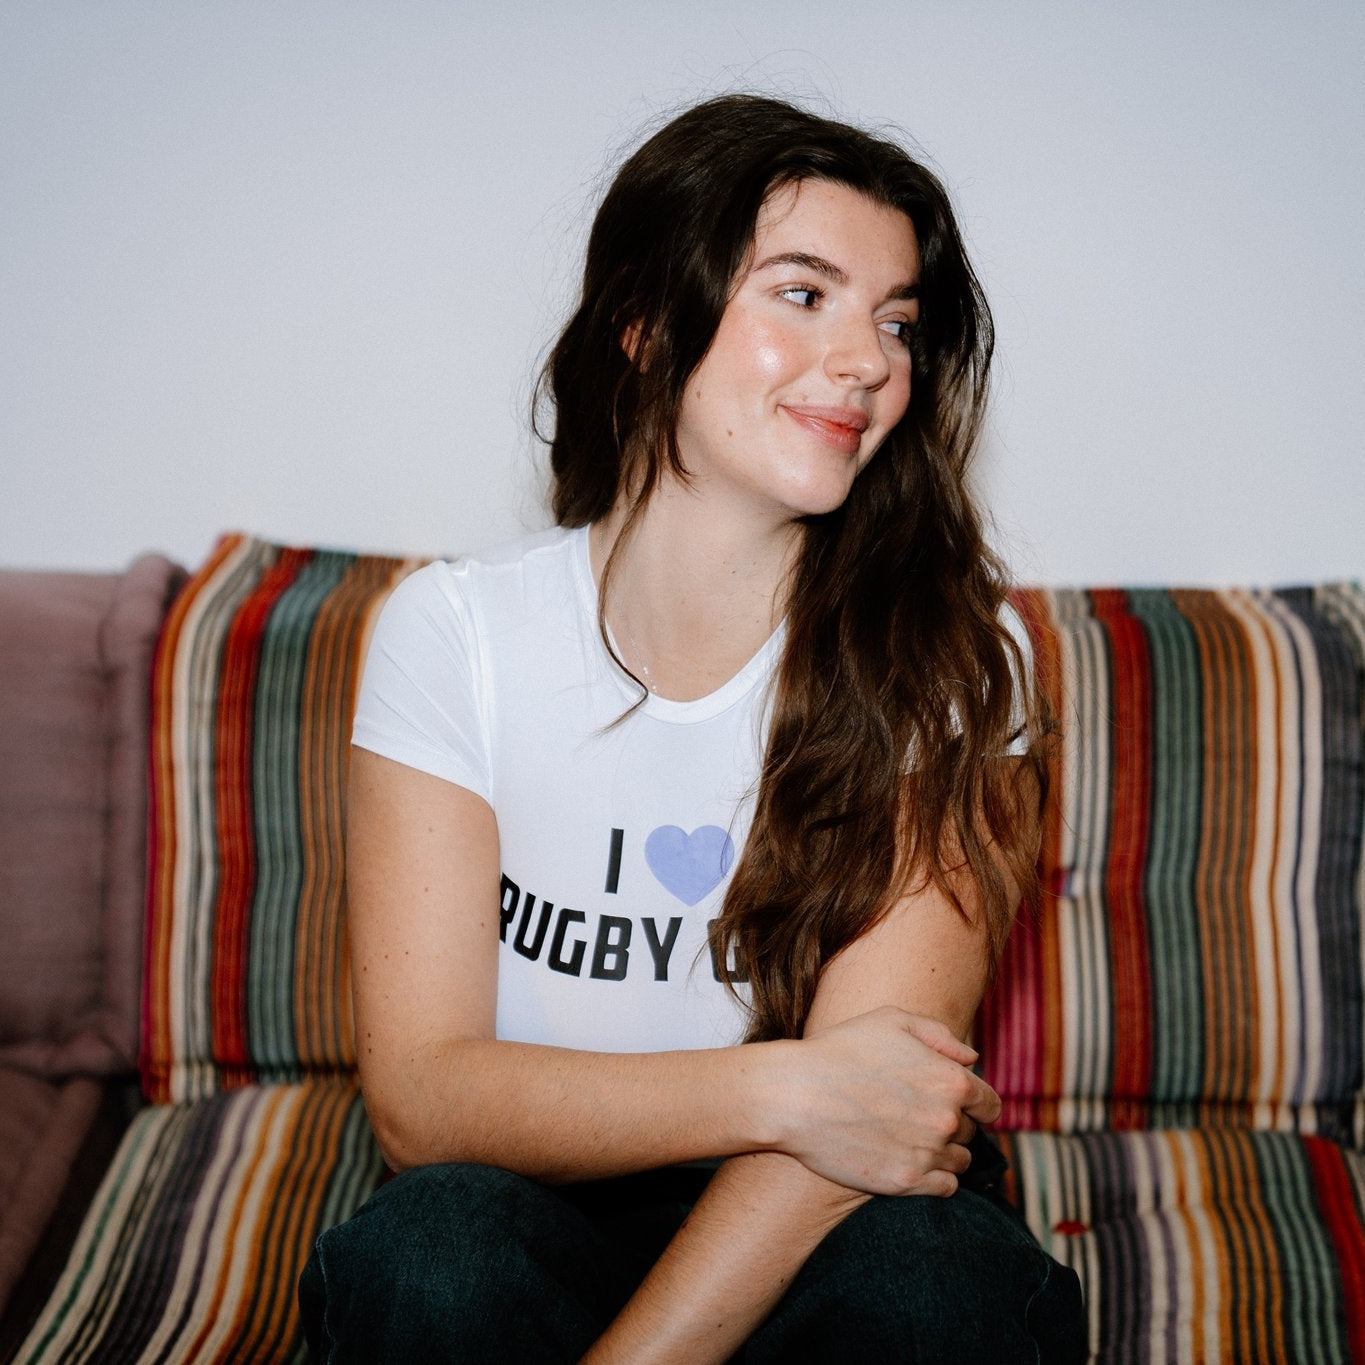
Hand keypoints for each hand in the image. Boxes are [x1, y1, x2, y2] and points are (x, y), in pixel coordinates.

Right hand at [770, 1006, 1000, 1197]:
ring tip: (912, 1138)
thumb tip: (971, 1059)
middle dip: (953, 1122)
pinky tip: (912, 1161)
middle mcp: (947, 1119)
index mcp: (951, 1079)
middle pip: (972, 1131)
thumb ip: (939, 1035)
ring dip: (945, 1151)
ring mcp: (927, 1154)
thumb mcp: (891, 1020)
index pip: (990, 1103)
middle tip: (919, 1114)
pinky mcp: (905, 1182)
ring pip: (960, 1161)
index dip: (976, 1101)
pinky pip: (945, 1187)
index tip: (957, 1102)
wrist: (794, 1095)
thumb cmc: (839, 1050)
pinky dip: (936, 1177)